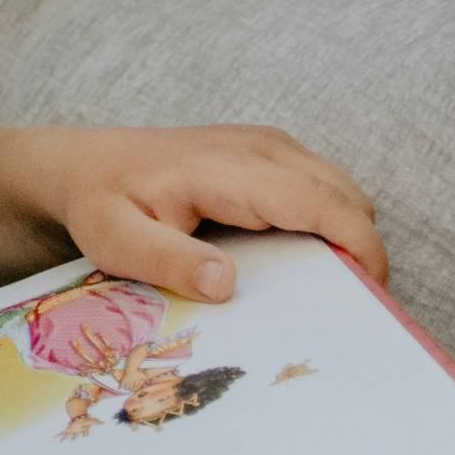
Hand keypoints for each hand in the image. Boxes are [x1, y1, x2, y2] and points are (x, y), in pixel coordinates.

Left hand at [0, 123, 385, 302]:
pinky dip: (329, 222)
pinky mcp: (268, 153)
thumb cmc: (98, 203)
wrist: (81, 165)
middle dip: (360, 249)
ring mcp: (268, 144)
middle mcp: (260, 147)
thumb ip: (169, 261)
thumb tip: (227, 283)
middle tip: (346, 309)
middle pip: (346, 197)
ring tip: (325, 290)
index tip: (372, 296)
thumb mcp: (115, 241)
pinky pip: (322, 187)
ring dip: (346, 235)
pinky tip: (301, 262)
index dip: (360, 247)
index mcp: (228, 169)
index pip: (321, 202)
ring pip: (341, 191)